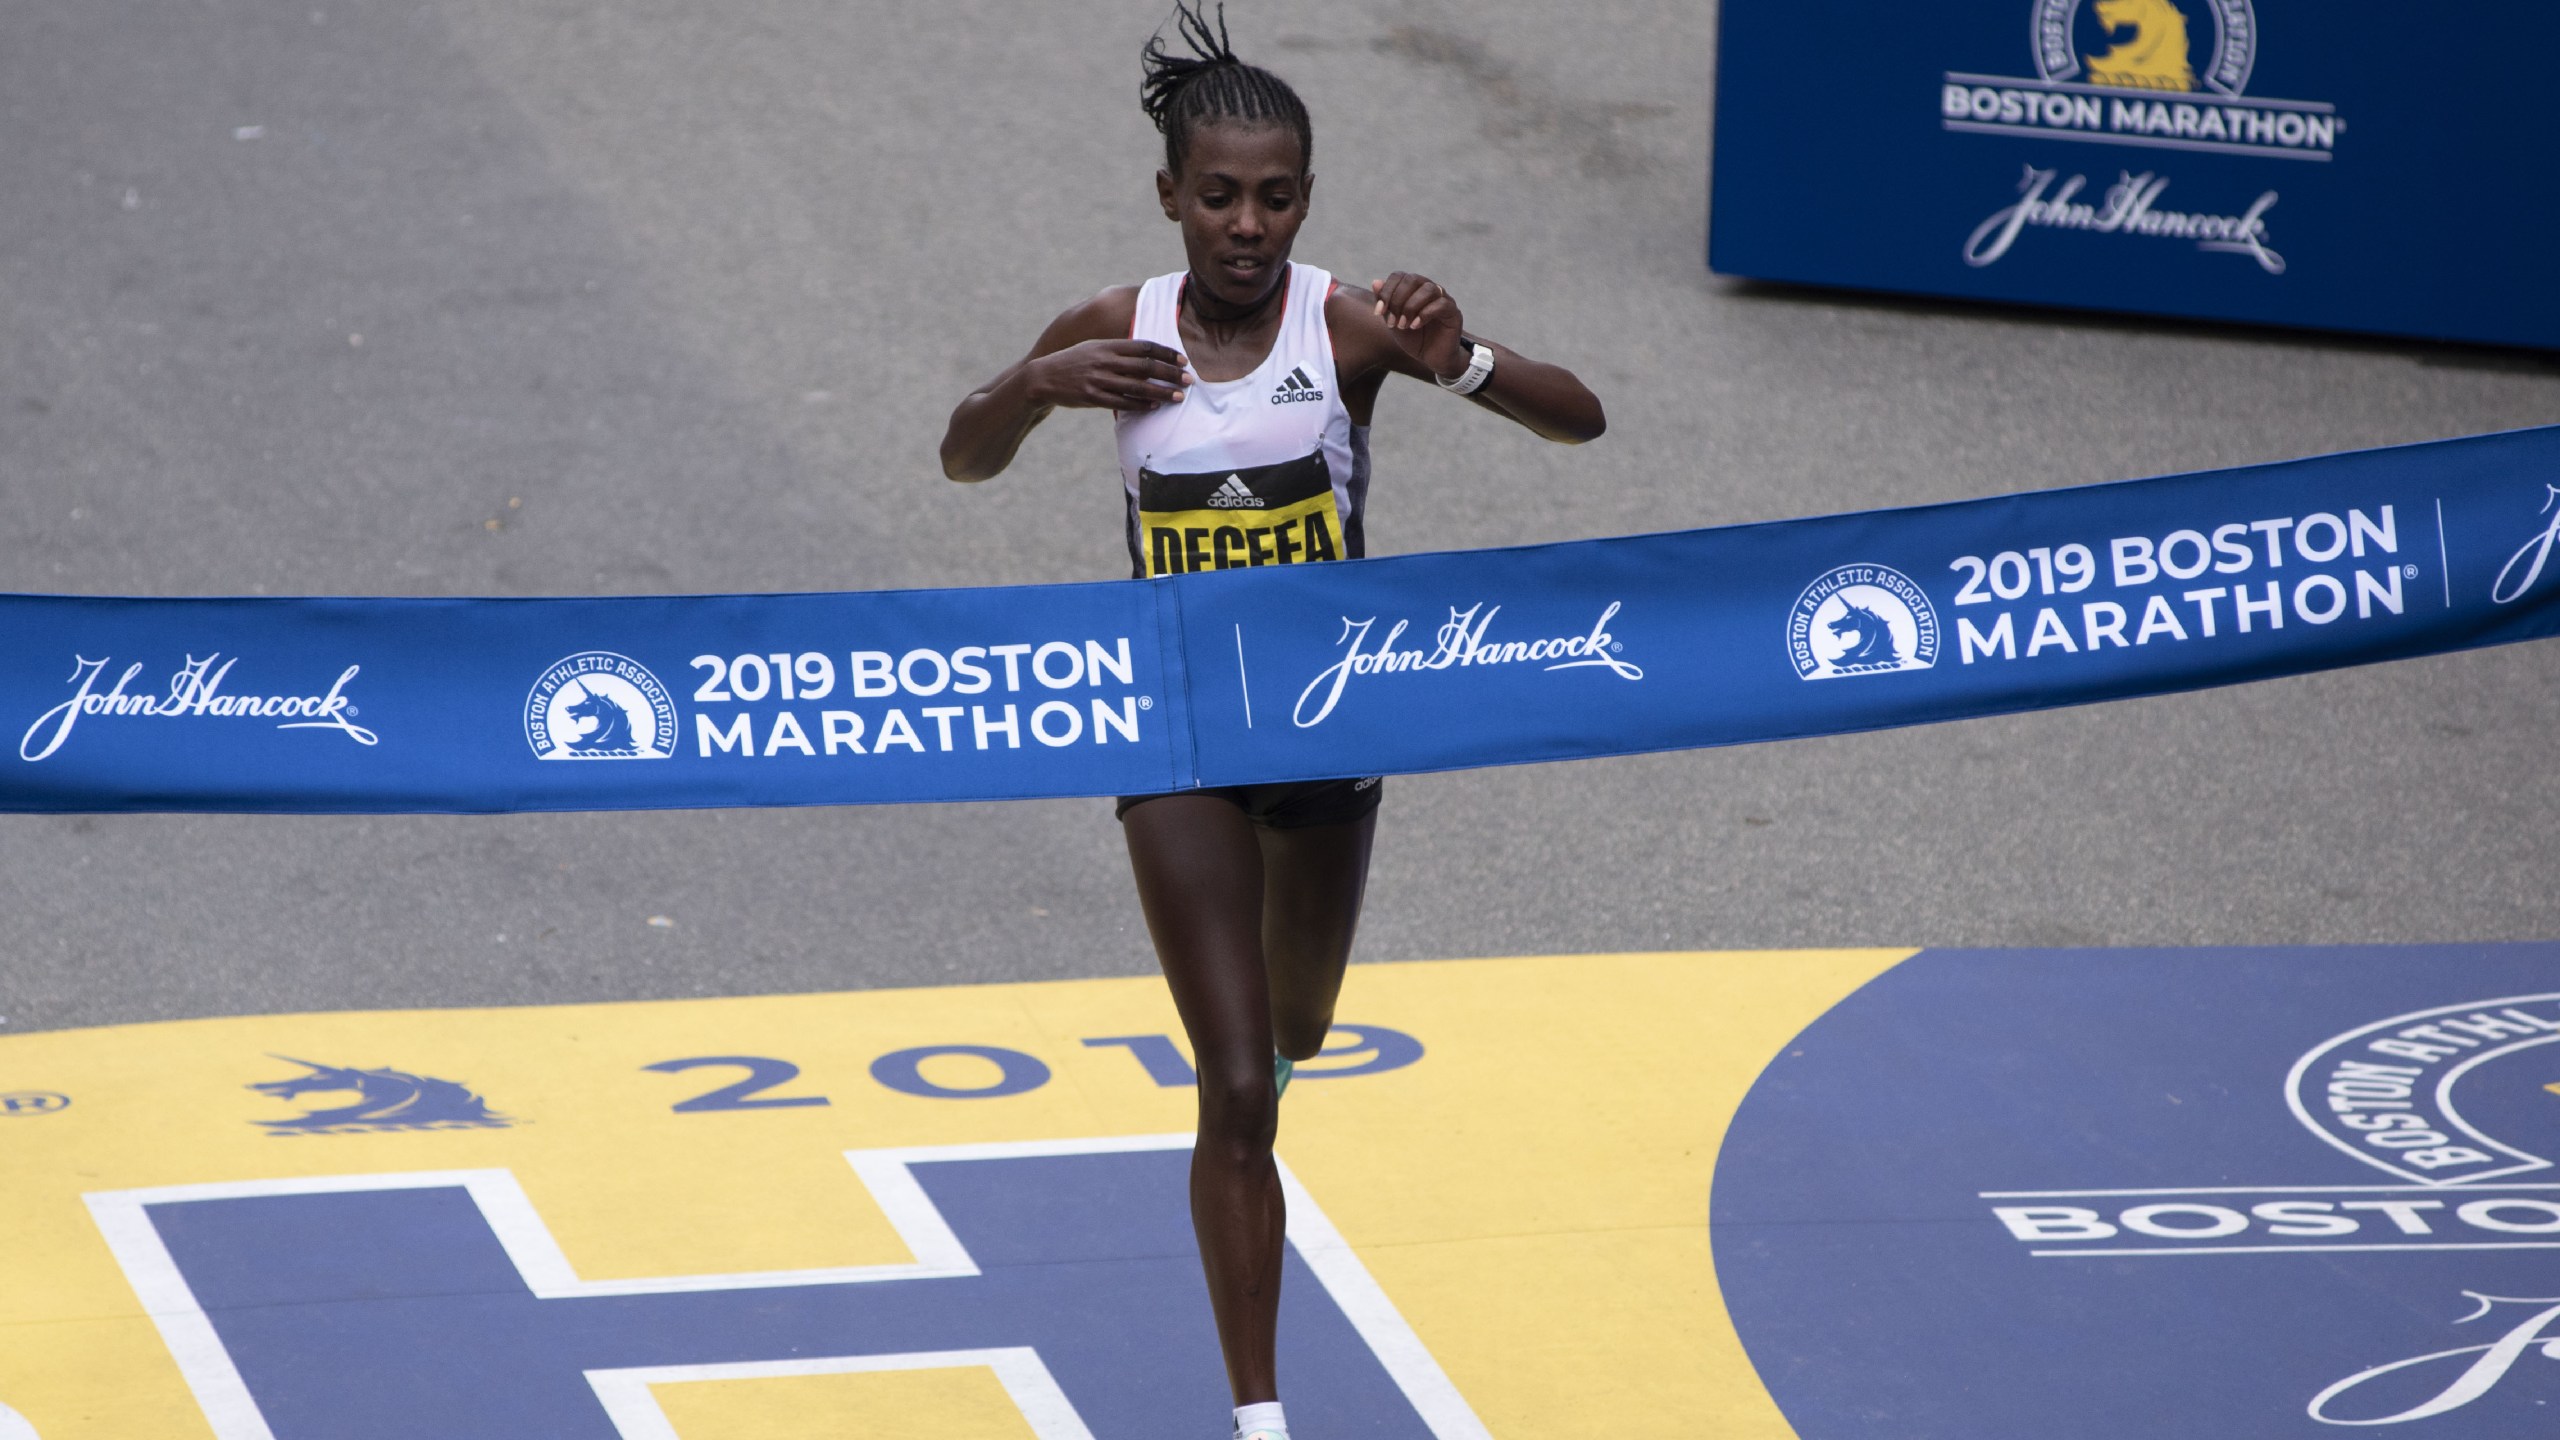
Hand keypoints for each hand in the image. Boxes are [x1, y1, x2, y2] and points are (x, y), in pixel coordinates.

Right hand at [1029, 339, 1189, 410]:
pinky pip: (1121, 402)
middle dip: (1170, 373)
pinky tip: (1154, 407)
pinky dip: (1140, 405)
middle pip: (1145, 366)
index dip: (1166, 353)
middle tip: (1189, 379)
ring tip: (1179, 396)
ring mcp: (1098, 380)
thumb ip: (1118, 349)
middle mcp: (1104, 361)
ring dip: (1161, 392)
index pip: (1144, 347)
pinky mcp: (1092, 397)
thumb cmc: (1074, 362)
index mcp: (1107, 346)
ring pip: (1137, 387)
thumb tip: (1147, 353)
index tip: (1182, 360)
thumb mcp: (1094, 348)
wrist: (1043, 378)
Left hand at [1369, 272, 1467, 380]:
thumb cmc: (1414, 339)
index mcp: (1414, 289)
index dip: (1386, 292)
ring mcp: (1444, 299)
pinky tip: (1415, 326)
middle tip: (1392, 321)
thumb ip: (1386, 304)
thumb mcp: (1394, 323)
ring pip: (1428, 289)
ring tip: (1403, 325)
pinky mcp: (1454, 312)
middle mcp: (1430, 290)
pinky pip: (1441, 304)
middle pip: (1413, 279)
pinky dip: (1424, 314)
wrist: (1432, 359)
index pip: (1399, 276)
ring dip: (1411, 307)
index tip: (1378, 312)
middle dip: (1397, 299)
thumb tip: (1375, 282)